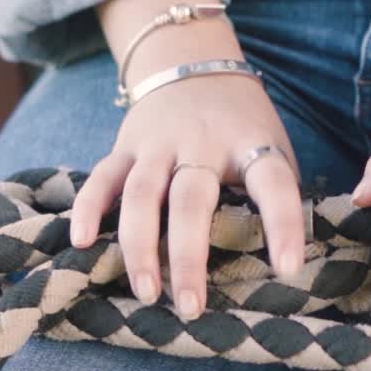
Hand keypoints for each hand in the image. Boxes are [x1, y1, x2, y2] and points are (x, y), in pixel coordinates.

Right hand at [68, 72, 303, 319]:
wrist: (193, 63)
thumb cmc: (242, 127)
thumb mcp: (273, 147)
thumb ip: (275, 194)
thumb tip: (284, 266)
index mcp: (250, 144)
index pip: (274, 184)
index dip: (283, 225)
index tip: (288, 269)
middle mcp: (202, 142)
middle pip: (192, 200)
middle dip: (188, 256)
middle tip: (191, 307)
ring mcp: (158, 142)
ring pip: (142, 194)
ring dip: (140, 246)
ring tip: (146, 293)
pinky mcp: (124, 145)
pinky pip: (102, 178)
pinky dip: (89, 209)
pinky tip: (83, 243)